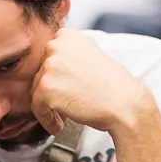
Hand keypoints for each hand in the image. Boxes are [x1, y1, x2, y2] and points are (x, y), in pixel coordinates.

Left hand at [31, 29, 150, 136]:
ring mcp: (49, 66)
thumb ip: (69, 55)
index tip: (66, 89)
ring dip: (48, 107)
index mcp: (66, 36)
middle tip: (66, 105)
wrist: (124, 103)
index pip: (48, 59)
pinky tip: (59, 125)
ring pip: (36, 91)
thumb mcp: (90, 56)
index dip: (56, 78)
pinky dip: (46, 120)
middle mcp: (56, 45)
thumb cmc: (111, 86)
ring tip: (64, 117)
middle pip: (39, 75)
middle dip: (52, 93)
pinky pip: (37, 108)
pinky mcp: (46, 87)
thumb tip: (51, 64)